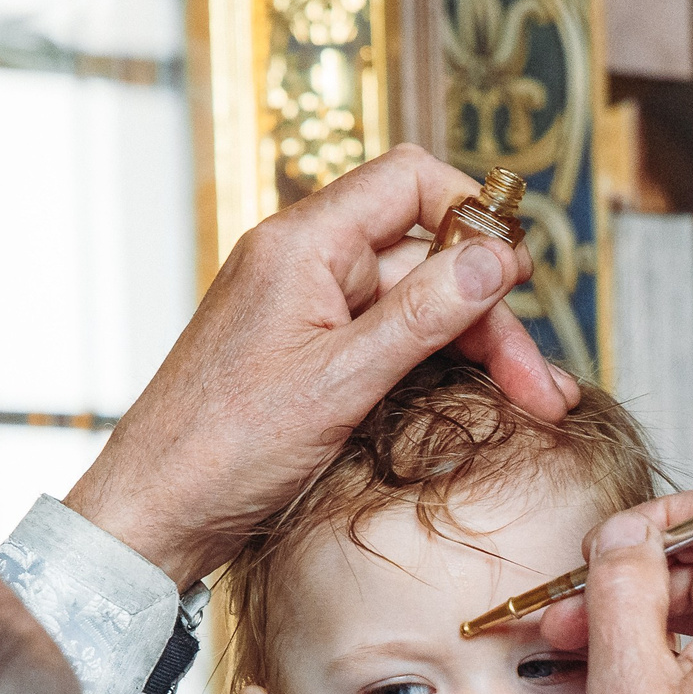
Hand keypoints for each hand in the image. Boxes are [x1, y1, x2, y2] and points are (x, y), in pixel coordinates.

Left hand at [67, 145, 579, 588]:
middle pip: (425, 256)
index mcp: (302, 245)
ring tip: (528, 401)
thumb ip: (422, 314)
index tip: (518, 273)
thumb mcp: (341, 382)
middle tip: (537, 384)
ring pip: (412, 304)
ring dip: (473, 345)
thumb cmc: (222, 449)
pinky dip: (432, 364)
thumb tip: (496, 258)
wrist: (155, 513)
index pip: (409, 181)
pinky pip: (383, 339)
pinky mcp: (304, 353)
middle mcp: (302, 263)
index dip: (474, 215)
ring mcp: (303, 309)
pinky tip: (473, 400)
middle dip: (489, 312)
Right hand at [542, 485, 692, 693]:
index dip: (672, 518)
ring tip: (584, 654)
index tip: (617, 542)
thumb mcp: (625, 676)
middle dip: (644, 582)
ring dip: (653, 624)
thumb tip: (628, 529)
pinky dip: (681, 664)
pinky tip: (628, 692)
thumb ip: (625, 581)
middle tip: (571, 612)